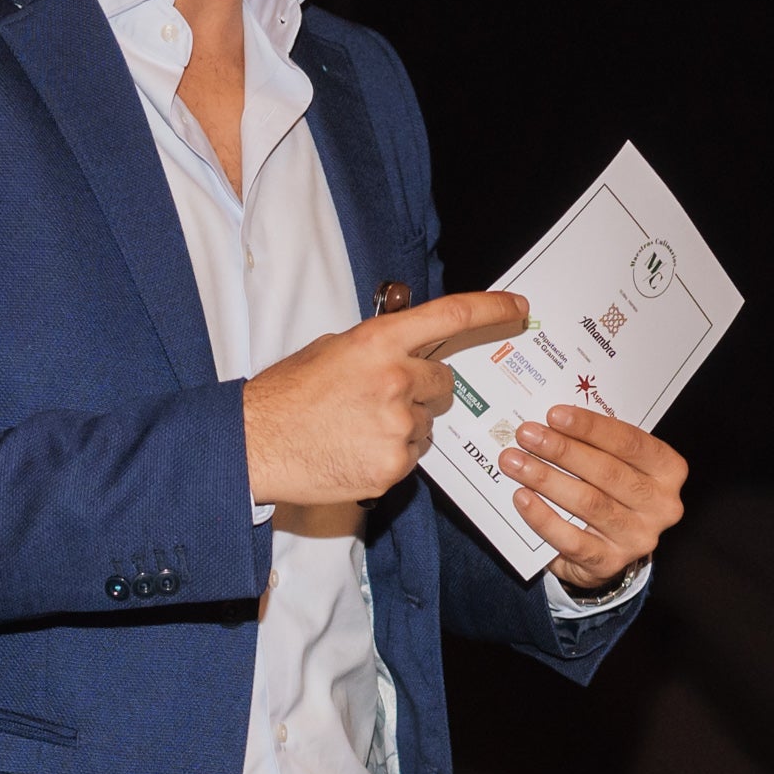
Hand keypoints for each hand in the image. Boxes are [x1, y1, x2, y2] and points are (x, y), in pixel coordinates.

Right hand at [244, 292, 531, 508]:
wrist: (254, 444)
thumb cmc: (287, 396)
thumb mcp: (331, 351)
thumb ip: (378, 348)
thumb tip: (410, 351)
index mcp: (378, 342)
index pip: (450, 316)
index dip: (491, 309)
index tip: (519, 308)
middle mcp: (395, 378)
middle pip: (443, 381)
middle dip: (422, 389)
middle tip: (379, 399)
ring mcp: (397, 425)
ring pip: (427, 423)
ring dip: (403, 425)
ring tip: (355, 429)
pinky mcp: (393, 465)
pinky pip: (411, 456)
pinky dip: (390, 455)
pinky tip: (354, 451)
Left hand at [507, 404, 685, 589]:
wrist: (610, 548)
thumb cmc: (611, 492)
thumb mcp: (617, 463)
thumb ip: (595, 444)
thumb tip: (550, 424)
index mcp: (668, 470)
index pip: (630, 442)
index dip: (590, 427)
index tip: (554, 415)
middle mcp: (661, 505)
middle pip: (607, 472)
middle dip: (561, 450)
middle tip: (526, 435)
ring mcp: (638, 537)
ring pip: (588, 503)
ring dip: (546, 479)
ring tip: (515, 462)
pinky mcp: (610, 562)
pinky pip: (572, 540)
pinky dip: (543, 518)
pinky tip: (522, 498)